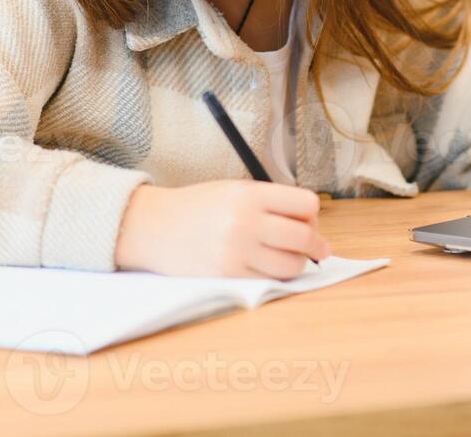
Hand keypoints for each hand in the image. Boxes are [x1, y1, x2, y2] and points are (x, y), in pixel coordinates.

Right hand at [113, 181, 331, 278]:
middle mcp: (246, 223)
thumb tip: (313, 223)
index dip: (311, 213)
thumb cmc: (200, 206)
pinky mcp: (228, 277)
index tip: (307, 220)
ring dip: (297, 262)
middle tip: (314, 245)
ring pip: (292, 264)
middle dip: (315, 243)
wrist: (155, 227)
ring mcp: (237, 252)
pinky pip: (269, 280)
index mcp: (250, 195)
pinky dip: (276, 275)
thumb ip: (272, 202)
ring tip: (287, 256)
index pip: (306, 204)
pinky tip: (268, 266)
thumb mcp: (236, 190)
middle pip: (304, 237)